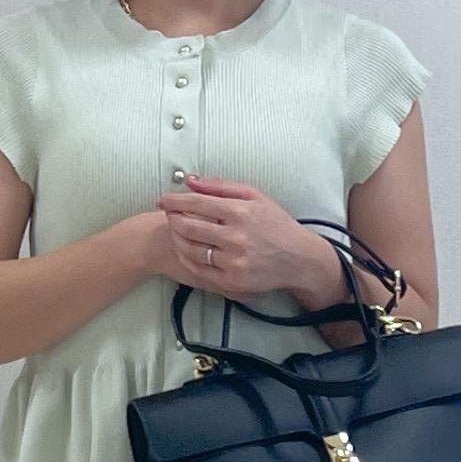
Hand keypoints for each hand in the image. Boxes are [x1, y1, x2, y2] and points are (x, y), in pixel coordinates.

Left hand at [151, 175, 326, 298]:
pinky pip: (200, 270)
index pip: (197, 203)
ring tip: (174, 232)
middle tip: (167, 215)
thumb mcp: (255, 196)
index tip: (162, 200)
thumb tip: (190, 181)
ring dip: (177, 239)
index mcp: (240, 212)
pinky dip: (187, 260)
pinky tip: (185, 251)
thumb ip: (221, 187)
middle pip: (189, 226)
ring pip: (191, 249)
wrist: (298, 259)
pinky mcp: (233, 281)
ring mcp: (233, 261)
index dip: (175, 201)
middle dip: (172, 219)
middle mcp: (236, 237)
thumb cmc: (275, 224)